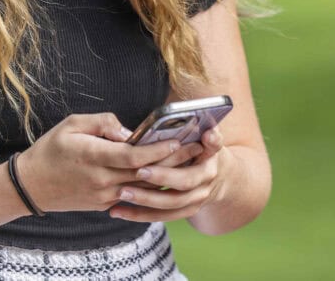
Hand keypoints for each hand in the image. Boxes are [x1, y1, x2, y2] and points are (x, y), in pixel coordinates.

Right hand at [15, 113, 204, 213]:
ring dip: (168, 175)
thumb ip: (103, 122)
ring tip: (188, 161)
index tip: (177, 139)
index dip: (158, 149)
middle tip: (197, 148)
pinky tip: (166, 174)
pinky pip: (134, 194)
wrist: (32, 185)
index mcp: (93, 156)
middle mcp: (102, 180)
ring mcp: (105, 196)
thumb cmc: (51, 149)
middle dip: (174, 161)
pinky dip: (151, 184)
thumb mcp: (72, 124)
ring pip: (144, 187)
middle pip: (146, 173)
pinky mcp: (105, 204)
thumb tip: (129, 131)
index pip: (134, 156)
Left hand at [108, 127, 226, 222]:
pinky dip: (140, 215)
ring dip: (146, 199)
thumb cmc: (198, 146)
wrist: (216, 175)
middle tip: (139, 171)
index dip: (207, 142)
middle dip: (162, 176)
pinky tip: (118, 211)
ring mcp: (198, 197)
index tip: (198, 137)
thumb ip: (196, 123)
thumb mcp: (201, 131)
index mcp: (211, 152)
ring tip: (122, 193)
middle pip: (185, 180)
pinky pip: (163, 216)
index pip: (212, 144)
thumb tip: (191, 118)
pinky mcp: (186, 210)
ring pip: (172, 202)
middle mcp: (207, 177)